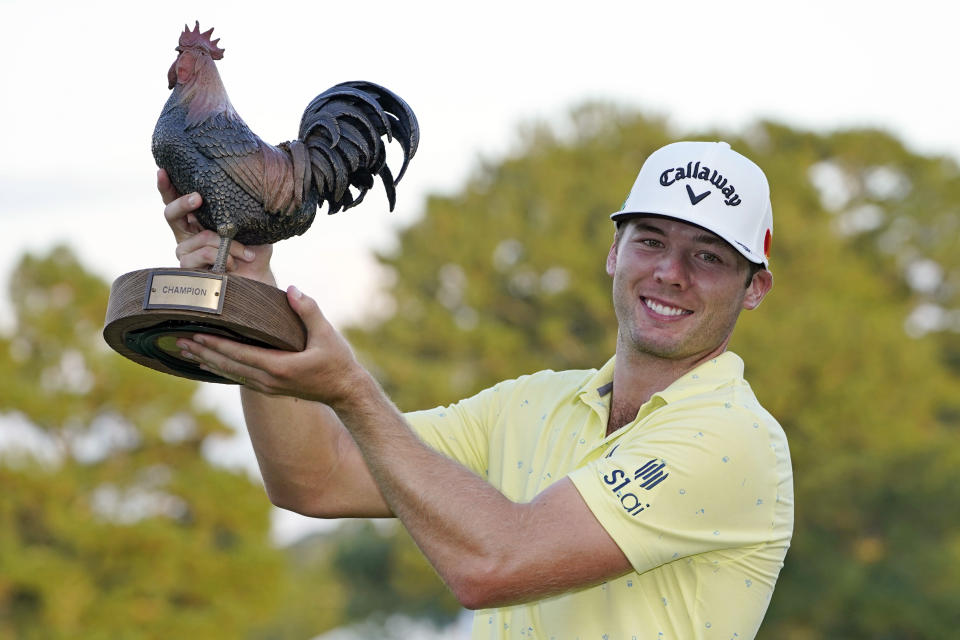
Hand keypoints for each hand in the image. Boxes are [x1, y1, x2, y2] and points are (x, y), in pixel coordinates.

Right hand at [157, 169, 274, 284]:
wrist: (258, 279)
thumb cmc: (254, 251)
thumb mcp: (250, 226)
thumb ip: (241, 210)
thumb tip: (244, 186)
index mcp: (197, 220)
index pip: (176, 200)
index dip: (166, 186)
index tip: (163, 170)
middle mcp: (186, 235)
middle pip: (170, 213)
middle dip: (183, 203)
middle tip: (198, 197)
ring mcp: (185, 253)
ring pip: (199, 237)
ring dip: (225, 243)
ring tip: (244, 253)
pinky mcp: (189, 270)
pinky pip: (203, 254)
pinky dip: (222, 256)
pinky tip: (233, 264)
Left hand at [177, 286, 370, 405]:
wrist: (346, 391)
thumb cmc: (338, 362)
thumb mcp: (327, 334)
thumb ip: (308, 310)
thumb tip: (292, 289)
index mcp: (279, 367)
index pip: (240, 354)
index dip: (216, 344)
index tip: (196, 334)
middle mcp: (269, 380)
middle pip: (228, 365)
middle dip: (203, 352)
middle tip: (179, 341)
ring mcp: (268, 387)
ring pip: (230, 373)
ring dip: (208, 361)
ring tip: (186, 351)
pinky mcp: (270, 388)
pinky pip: (239, 377)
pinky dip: (221, 368)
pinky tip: (209, 362)